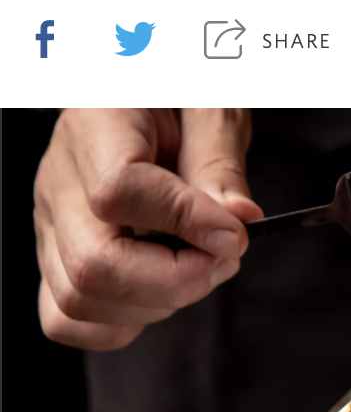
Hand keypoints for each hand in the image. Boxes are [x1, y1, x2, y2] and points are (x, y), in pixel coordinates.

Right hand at [35, 109, 260, 350]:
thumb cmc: (174, 93)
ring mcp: (52, 221)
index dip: (184, 222)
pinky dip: (120, 321)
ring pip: (78, 299)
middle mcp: (60, 176)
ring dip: (155, 303)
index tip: (234, 233)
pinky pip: (64, 315)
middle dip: (176, 280)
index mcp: (95, 124)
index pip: (118, 191)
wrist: (141, 90)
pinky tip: (161, 290)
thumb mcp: (211, 106)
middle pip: (93, 263)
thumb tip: (238, 220)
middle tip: (226, 256)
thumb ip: (220, 162)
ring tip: (199, 266)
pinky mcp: (56, 252)